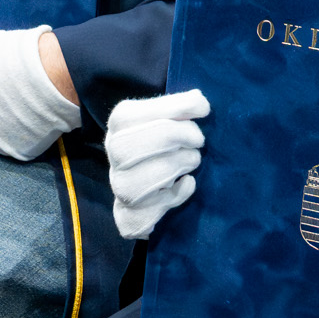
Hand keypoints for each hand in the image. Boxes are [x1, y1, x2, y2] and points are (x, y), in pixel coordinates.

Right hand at [105, 89, 209, 239]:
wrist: (152, 178)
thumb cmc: (166, 140)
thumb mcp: (171, 117)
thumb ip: (181, 108)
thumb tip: (199, 101)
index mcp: (120, 123)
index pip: (130, 115)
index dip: (170, 110)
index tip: (204, 110)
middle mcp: (114, 154)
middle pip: (127, 149)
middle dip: (170, 139)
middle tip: (199, 140)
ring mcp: (119, 186)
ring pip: (132, 185)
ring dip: (172, 168)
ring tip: (193, 160)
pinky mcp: (128, 215)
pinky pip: (140, 216)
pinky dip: (170, 200)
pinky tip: (186, 184)